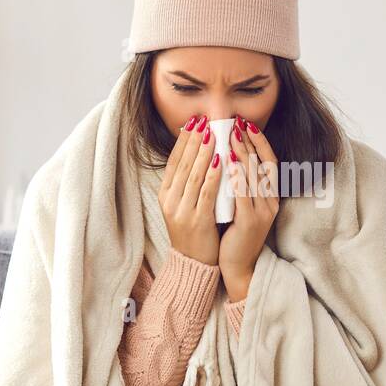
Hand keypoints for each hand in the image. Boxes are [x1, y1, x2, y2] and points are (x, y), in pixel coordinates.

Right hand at [159, 114, 223, 265]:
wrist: (193, 263)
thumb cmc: (193, 231)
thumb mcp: (183, 204)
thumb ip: (187, 183)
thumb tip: (196, 153)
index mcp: (165, 195)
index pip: (174, 161)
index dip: (183, 140)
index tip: (193, 122)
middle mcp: (170, 201)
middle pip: (183, 164)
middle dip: (194, 140)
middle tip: (204, 121)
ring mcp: (182, 211)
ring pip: (194, 175)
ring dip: (204, 152)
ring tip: (213, 134)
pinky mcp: (197, 220)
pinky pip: (206, 193)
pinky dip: (213, 175)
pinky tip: (221, 161)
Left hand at [219, 116, 279, 299]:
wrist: (239, 267)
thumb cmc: (237, 235)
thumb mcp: (243, 206)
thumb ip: (241, 185)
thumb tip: (230, 157)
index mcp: (270, 197)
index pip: (269, 162)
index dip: (259, 142)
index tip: (246, 125)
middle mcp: (270, 202)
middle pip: (262, 165)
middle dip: (249, 142)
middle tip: (236, 122)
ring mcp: (262, 212)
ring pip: (253, 176)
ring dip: (242, 153)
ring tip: (231, 135)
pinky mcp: (250, 222)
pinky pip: (243, 194)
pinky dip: (236, 176)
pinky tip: (226, 162)